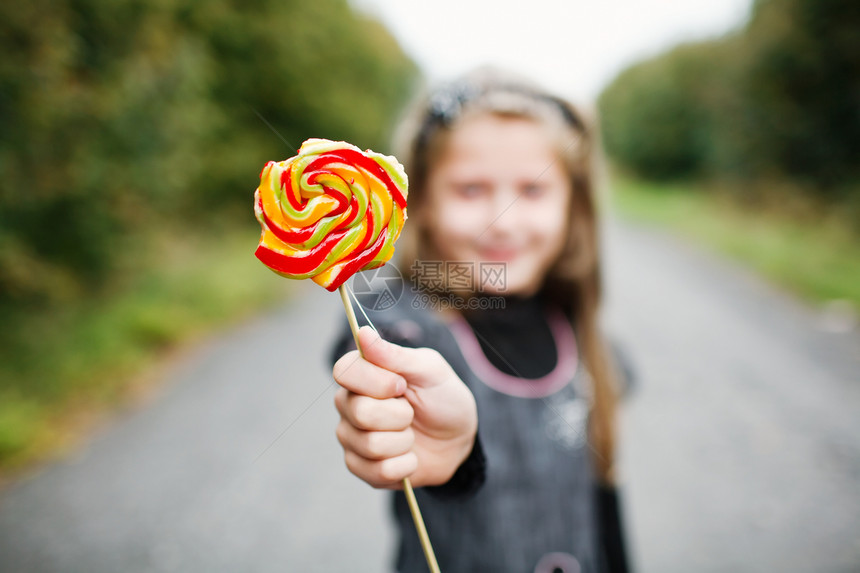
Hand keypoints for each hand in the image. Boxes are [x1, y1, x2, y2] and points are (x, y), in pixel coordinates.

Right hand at [332, 326, 477, 488]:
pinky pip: (379, 472)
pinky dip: (406, 465)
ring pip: (371, 445)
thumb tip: (362, 333)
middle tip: (411, 412)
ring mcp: (352, 438)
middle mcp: (349, 405)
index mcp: (361, 375)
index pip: (344, 371)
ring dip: (404, 441)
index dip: (376, 382)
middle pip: (360, 413)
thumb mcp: (430, 370)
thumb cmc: (443, 397)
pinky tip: (410, 456)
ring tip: (411, 433)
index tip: (402, 385)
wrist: (458, 439)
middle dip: (400, 415)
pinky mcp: (361, 468)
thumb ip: (396, 355)